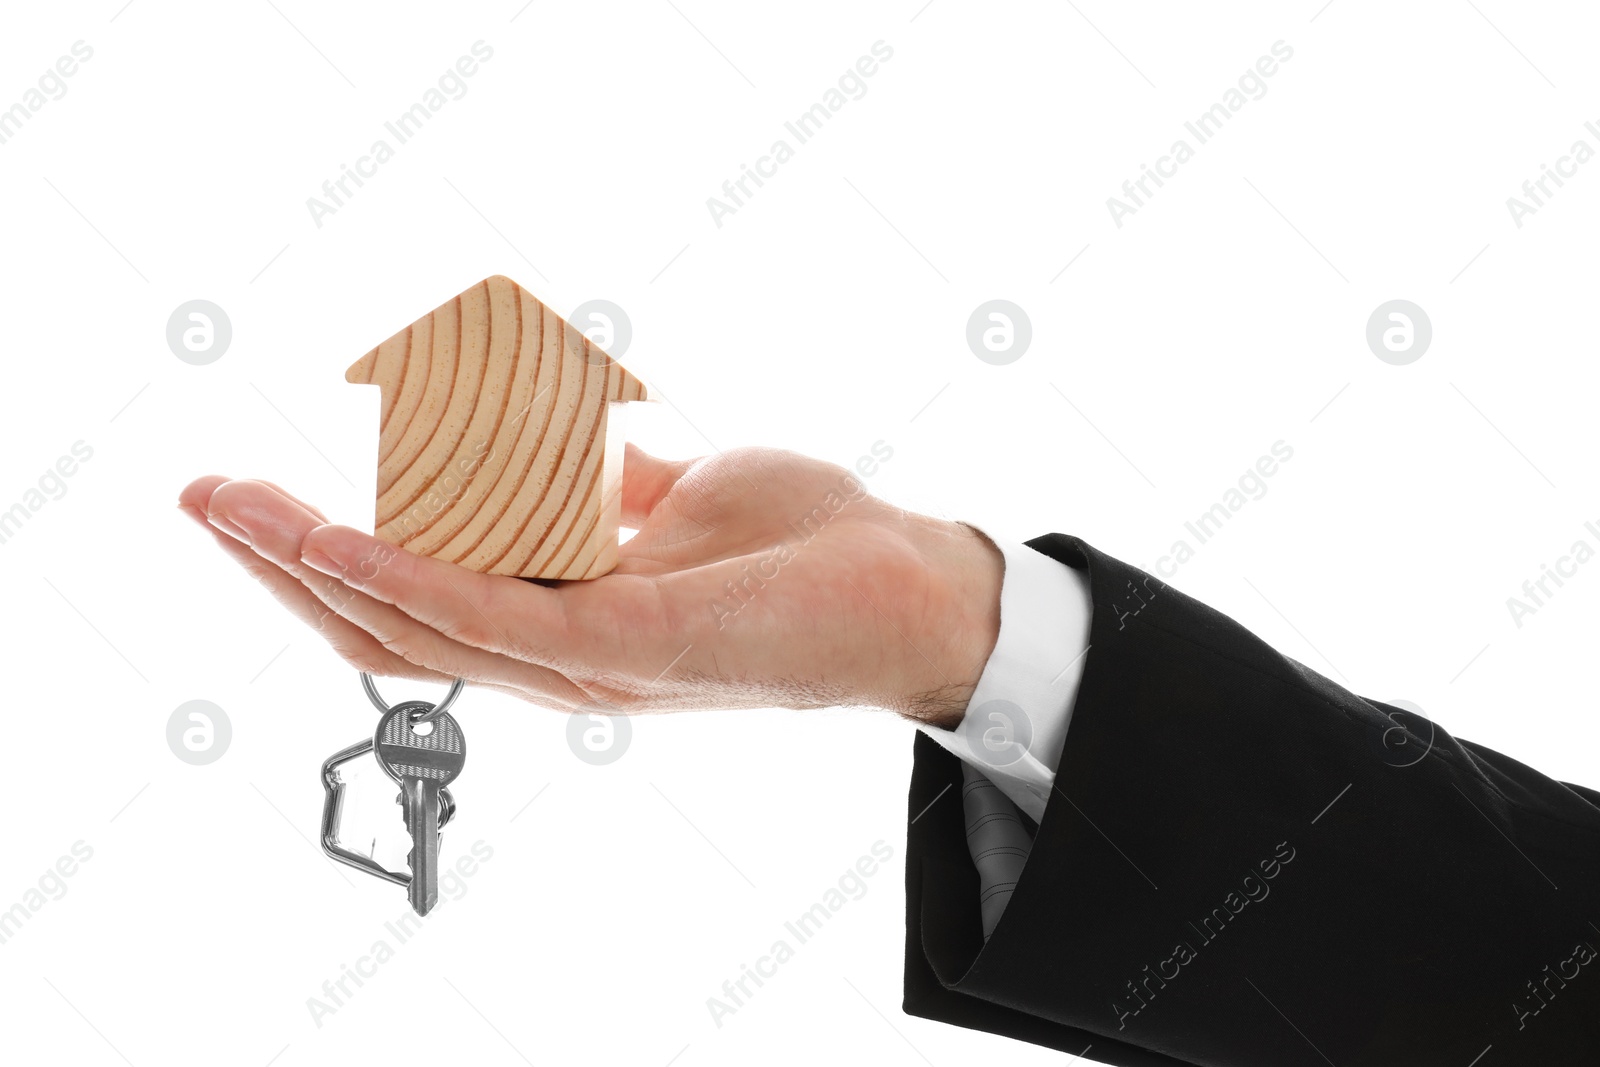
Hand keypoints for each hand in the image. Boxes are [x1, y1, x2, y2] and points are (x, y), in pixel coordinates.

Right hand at [178, 445, 1002, 725]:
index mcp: (562, 619)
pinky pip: (503, 617)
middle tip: (200, 496)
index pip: (415, 606)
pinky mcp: (638, 644)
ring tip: (236, 507)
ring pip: (423, 628)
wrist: (914, 583)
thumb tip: (574, 444)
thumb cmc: (807, 544)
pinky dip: (415, 578)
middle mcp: (560, 656)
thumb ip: (617, 487)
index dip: (321, 561)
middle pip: (388, 627)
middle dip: (281, 565)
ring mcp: (593, 660)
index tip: (250, 495)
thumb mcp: (686, 495)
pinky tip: (342, 538)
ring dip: (315, 567)